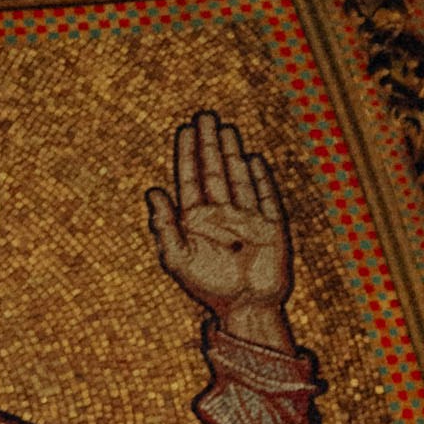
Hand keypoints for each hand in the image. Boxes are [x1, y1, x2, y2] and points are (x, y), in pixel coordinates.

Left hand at [146, 110, 292, 321]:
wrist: (247, 307)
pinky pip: (264, 195)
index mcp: (196, 221)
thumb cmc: (209, 287)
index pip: (190, 179)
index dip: (187, 154)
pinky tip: (252, 159)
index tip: (185, 128)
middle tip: (204, 115)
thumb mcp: (178, 258)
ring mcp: (246, 218)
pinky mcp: (270, 225)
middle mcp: (220, 215)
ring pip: (237, 177)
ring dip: (232, 153)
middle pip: (213, 171)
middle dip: (208, 143)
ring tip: (225, 128)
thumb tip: (152, 191)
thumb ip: (164, 226)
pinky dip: (259, 177)